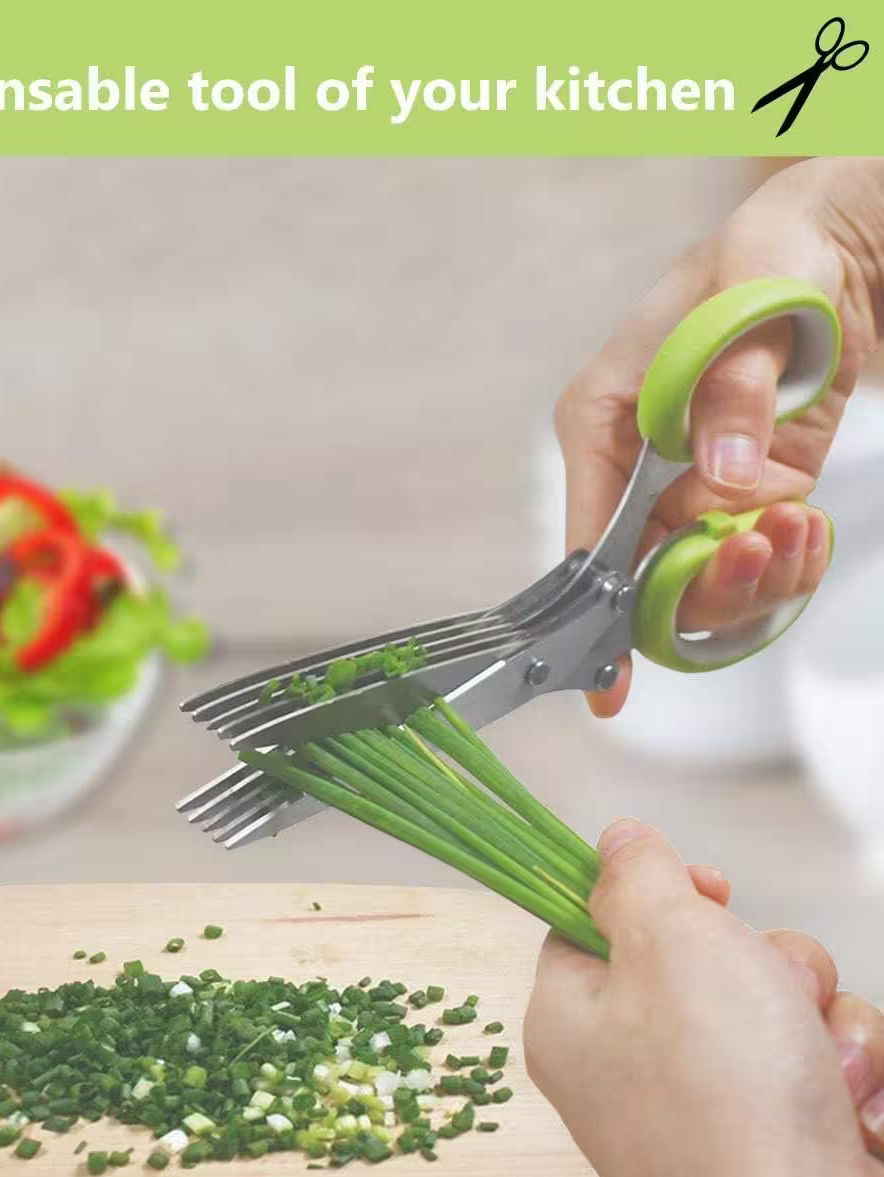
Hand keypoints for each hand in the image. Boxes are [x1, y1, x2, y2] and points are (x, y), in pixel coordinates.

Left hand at [524, 819, 883, 1176]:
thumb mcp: (667, 942)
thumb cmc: (726, 1095)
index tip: (707, 886)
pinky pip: (821, 1065)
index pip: (594, 923)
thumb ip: (638, 877)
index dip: (655, 893)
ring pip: (777, 1005)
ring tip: (822, 1066)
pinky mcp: (782, 1139)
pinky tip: (853, 1112)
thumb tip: (617, 841)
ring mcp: (711, 1108)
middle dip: (763, 961)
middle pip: (700, 958)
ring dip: (819, 1019)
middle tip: (770, 988)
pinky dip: (849, 1075)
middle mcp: (633, 1066)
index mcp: (574, 1018)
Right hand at [555, 157, 883, 715]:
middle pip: (644, 574)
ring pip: (698, 581)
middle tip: (766, 548)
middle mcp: (633, 467)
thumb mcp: (748, 302)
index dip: (598, 610)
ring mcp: (686, 487)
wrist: (834, 249)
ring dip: (755, 577)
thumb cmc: (768, 254)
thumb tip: (723, 475)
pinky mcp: (742, 495)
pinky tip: (809, 532)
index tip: (608, 680)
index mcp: (602, 420)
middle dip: (705, 585)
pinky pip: (748, 561)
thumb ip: (734, 389)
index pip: (589, 533)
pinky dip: (785, 566)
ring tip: (803, 527)